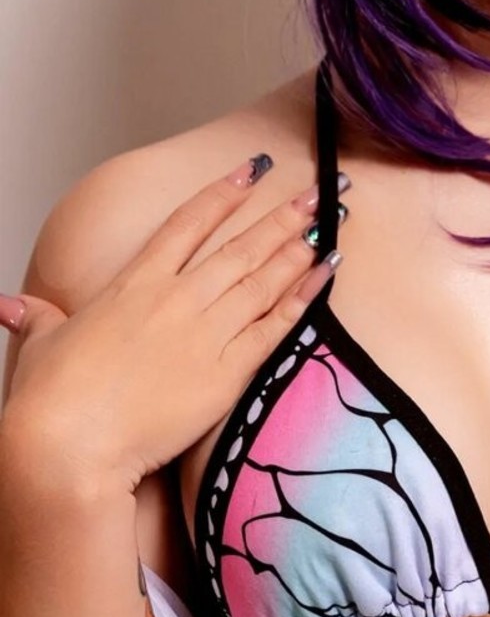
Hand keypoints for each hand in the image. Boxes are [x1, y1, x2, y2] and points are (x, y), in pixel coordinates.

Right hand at [0, 156, 342, 492]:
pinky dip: (304, 296)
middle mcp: (177, 298)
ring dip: (300, 246)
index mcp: (135, 284)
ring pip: (264, 277)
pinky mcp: (226, 371)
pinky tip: (326, 272)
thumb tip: (10, 306)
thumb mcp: (41, 347)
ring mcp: (205, 332)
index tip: (253, 168)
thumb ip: (37, 319)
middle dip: (283, 213)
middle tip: (319, 187)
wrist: (68, 448)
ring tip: (331, 218)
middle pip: (241, 244)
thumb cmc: (50, 400)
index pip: (188, 223)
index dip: (224, 192)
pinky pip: (276, 325)